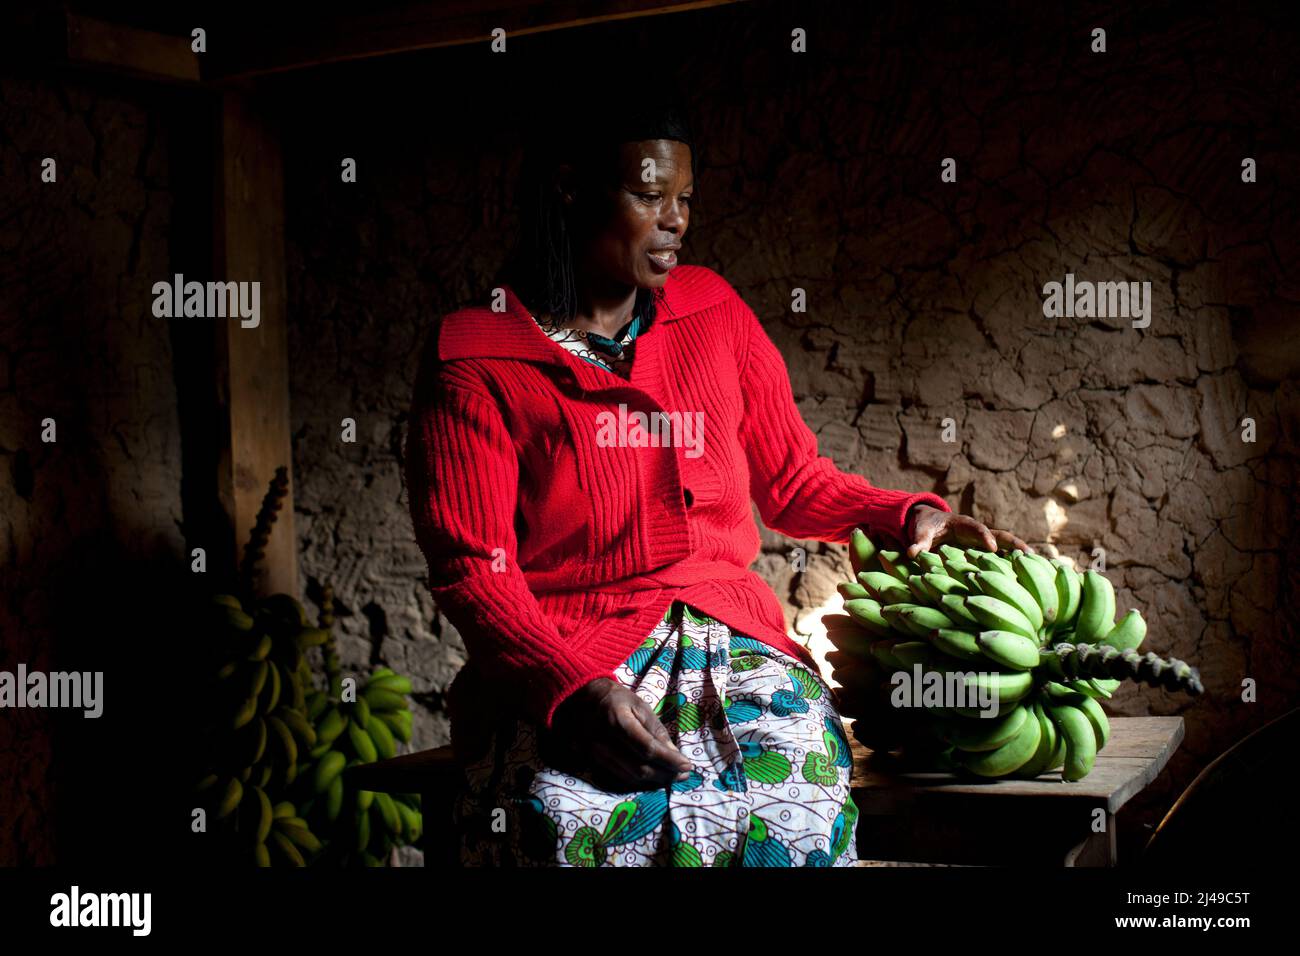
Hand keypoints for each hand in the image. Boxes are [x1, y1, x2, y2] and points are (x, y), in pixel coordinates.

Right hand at [547, 677, 692, 790]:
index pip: (648, 749)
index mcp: (617, 721)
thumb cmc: (613, 698)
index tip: (688, 765)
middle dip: (665, 775)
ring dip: (654, 781)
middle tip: (683, 774)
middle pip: (639, 768)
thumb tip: (674, 755)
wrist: (576, 697)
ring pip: (629, 777)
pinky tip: (652, 777)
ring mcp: (594, 754)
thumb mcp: (638, 704)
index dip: (670, 761)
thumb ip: (655, 729)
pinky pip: (619, 778)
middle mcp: (603, 741)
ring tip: (672, 777)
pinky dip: (639, 781)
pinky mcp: (590, 762)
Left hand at [903, 503, 1032, 559]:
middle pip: (1000, 536)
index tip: (991, 548)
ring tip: (1038, 571)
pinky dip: (1011, 567)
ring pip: (1005, 549)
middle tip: (1030, 556)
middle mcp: (977, 533)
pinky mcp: (982, 554)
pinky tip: (1025, 581)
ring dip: (1019, 558)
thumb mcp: (920, 532)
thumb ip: (918, 542)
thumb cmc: (925, 526)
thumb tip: (912, 553)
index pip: (977, 529)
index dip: (984, 537)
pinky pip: (999, 560)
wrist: (928, 524)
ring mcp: (982, 544)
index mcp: (963, 525)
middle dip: (1014, 545)